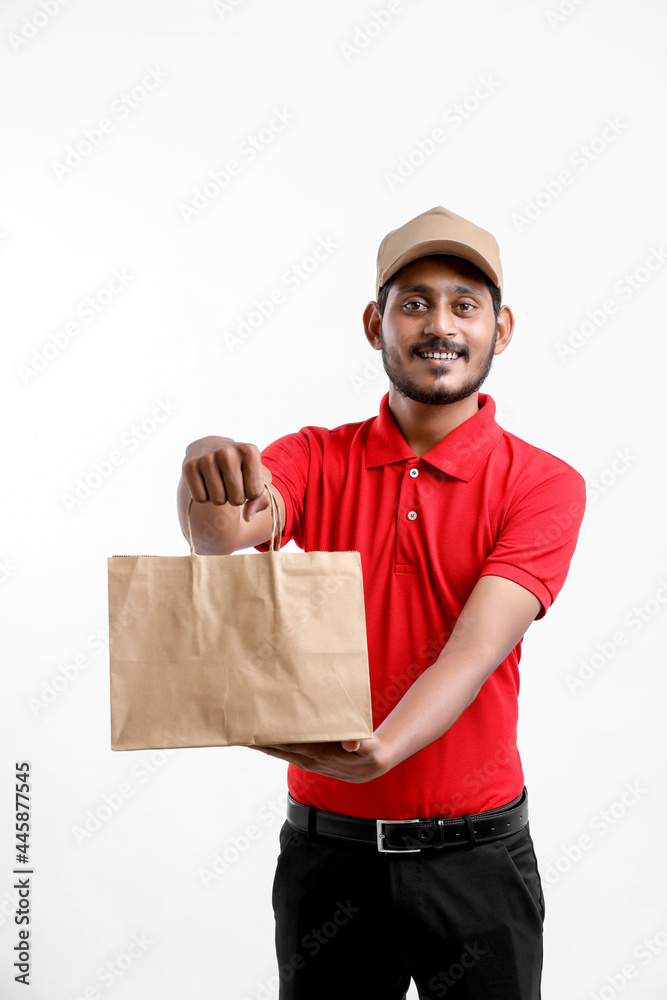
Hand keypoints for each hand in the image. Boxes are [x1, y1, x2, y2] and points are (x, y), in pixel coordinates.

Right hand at [181, 436, 270, 520]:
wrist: (211, 446)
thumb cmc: (241, 467)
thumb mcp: (258, 477)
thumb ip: (262, 499)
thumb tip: (247, 516)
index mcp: (249, 451)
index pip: (255, 493)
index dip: (251, 493)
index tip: (246, 479)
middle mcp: (227, 452)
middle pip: (236, 499)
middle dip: (236, 498)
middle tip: (231, 482)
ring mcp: (206, 458)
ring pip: (218, 501)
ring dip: (220, 498)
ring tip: (220, 481)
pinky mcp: (189, 466)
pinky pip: (200, 499)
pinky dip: (205, 497)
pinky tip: (206, 482)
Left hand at [248, 735, 391, 782]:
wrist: (372, 765)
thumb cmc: (368, 752)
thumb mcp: (369, 747)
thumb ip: (359, 743)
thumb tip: (351, 743)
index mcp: (317, 754)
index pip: (288, 745)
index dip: (269, 739)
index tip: (252, 731)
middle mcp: (307, 758)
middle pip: (276, 748)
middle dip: (257, 739)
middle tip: (238, 724)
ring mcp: (306, 759)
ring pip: (277, 750)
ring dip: (261, 742)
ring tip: (244, 729)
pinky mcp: (308, 757)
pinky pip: (284, 750)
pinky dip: (271, 744)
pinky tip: (263, 736)